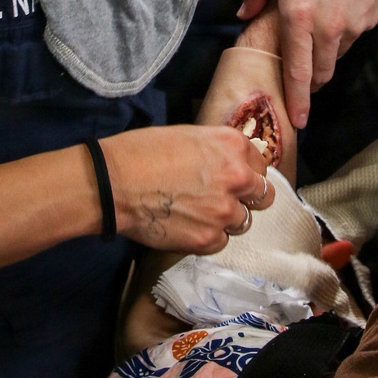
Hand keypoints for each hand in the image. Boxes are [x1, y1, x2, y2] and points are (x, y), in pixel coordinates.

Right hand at [102, 124, 274, 253]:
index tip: (237, 178)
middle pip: (263, 196)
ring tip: (199, 212)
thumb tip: (230, 162)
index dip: (248, 172)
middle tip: (225, 198)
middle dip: (248, 198)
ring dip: (226, 218)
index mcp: (232, 146)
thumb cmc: (141, 152)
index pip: (261, 164)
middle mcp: (237, 178)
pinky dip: (208, 236)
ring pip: (242, 221)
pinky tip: (187, 225)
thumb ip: (217, 150)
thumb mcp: (187, 136)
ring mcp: (224, 212)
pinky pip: (221, 241)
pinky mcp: (208, 239)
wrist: (114, 183)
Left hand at [238, 0, 377, 127]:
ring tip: (318, 25)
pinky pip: (352, 38)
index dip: (297, 99)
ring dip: (325, 53)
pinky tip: (338, 6)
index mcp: (299, 14)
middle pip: (320, 73)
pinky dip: (342, 33)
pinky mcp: (370, 20)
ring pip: (336, 56)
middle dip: (309, 80)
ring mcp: (353, 26)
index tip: (297, 120)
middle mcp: (328, 27)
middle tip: (299, 70)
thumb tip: (244, 13)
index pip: (297, 70)